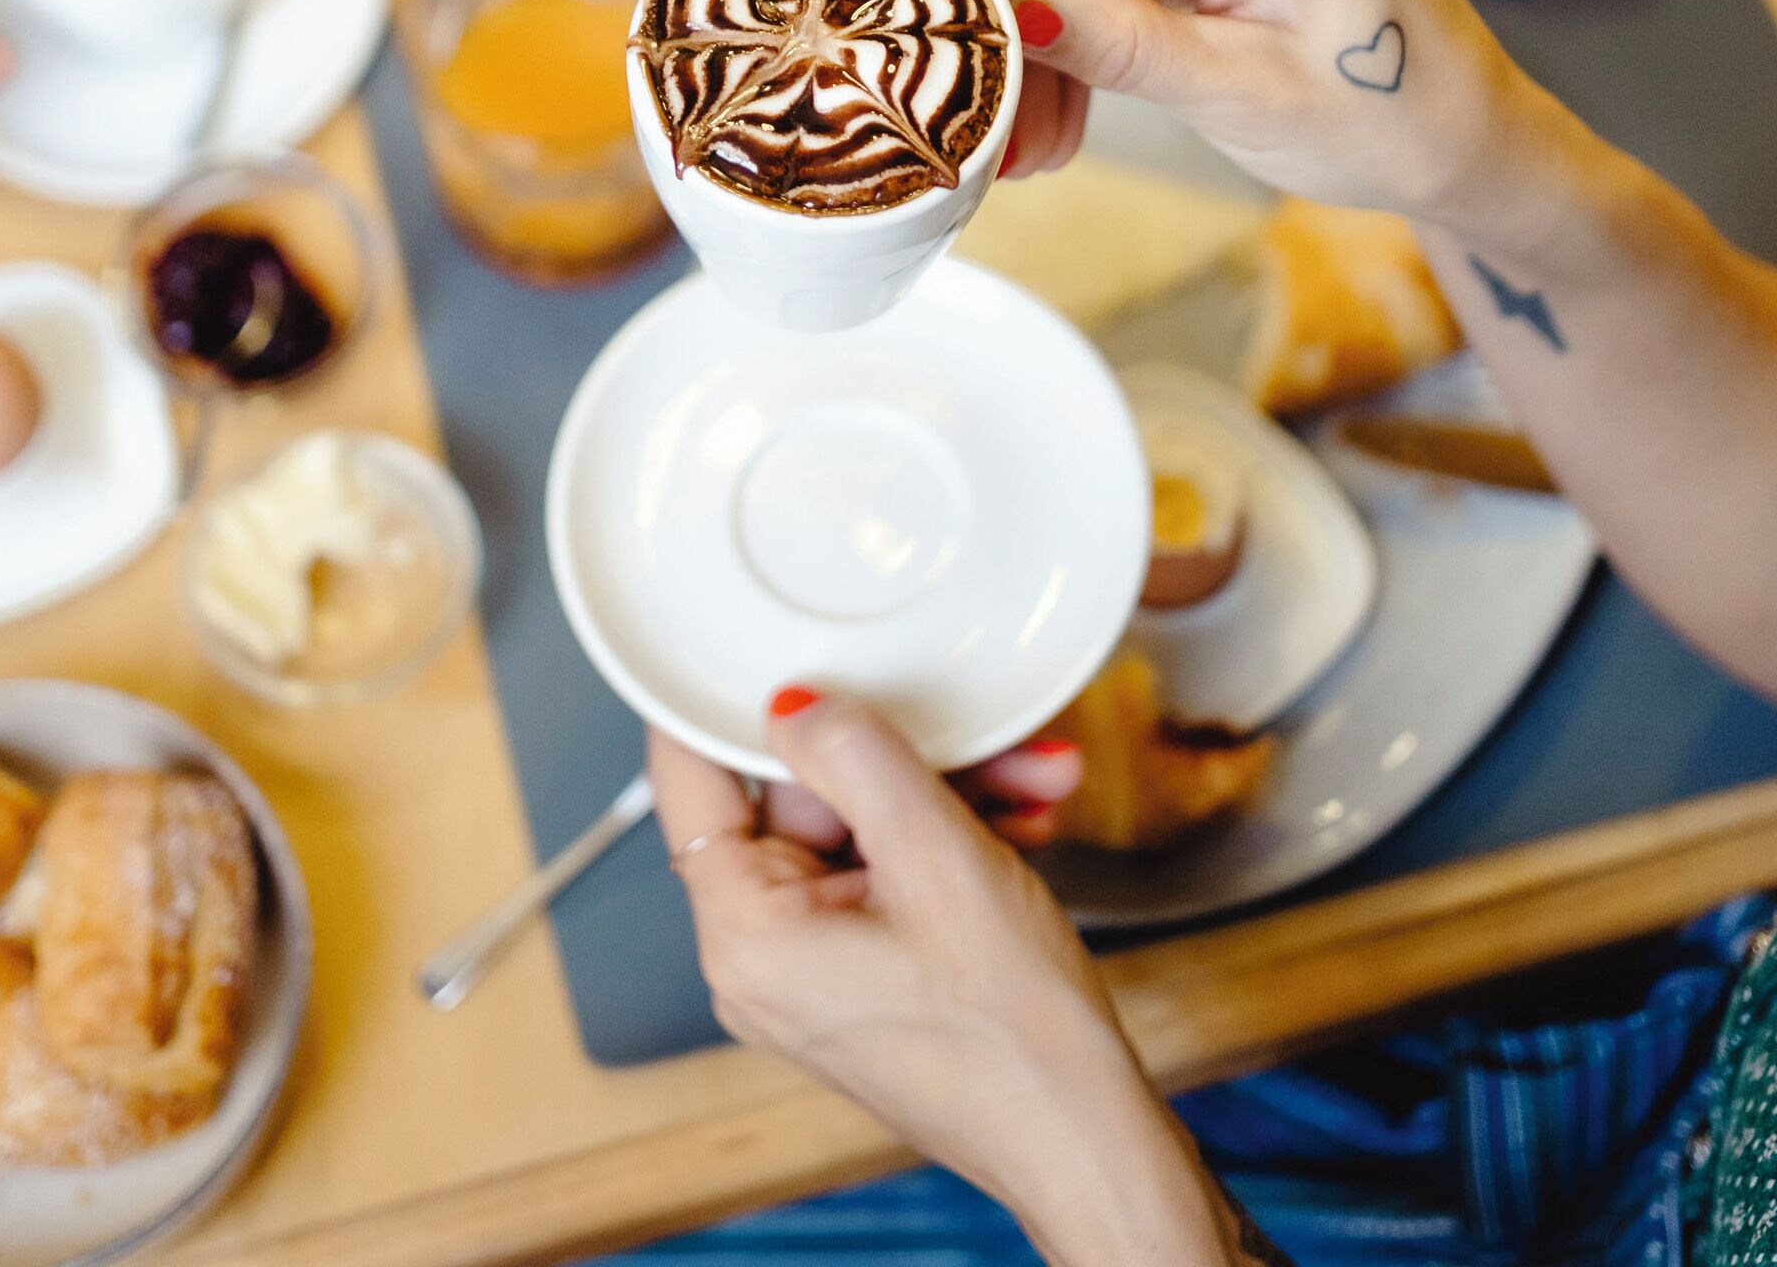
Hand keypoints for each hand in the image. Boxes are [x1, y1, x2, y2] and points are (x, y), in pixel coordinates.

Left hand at [656, 699, 1231, 1265]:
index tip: (750, 638)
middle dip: (899, 756)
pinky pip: (887, 878)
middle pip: (798, 802)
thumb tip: (795, 703)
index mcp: (746, 936)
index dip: (723, 700)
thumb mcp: (937, 856)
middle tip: (981, 733)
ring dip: (948, 795)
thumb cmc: (1015, 1038)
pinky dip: (950, 844)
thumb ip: (857, 757)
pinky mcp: (863, 979)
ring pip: (859, 834)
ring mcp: (813, 972)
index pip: (691, 778)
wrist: (1085, 1138)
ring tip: (1033, 781)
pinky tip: (1021, 823)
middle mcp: (761, 960)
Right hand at [970, 0, 1530, 221]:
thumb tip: (1011, 3)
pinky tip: (1068, 102)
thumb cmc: (1389, 119)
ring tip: (1033, 138)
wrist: (1467, 139)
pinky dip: (1090, 20)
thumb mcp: (1242, 95)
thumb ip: (1121, 42)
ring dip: (1052, 23)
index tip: (975, 12)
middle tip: (997, 113)